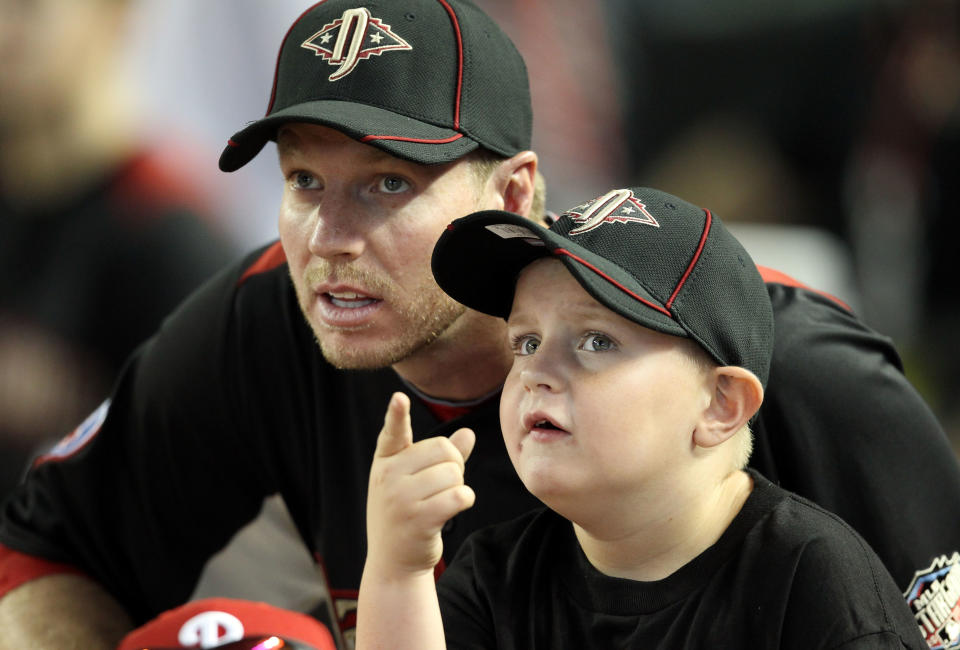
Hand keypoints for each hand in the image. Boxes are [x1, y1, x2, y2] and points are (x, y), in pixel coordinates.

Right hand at [365, 392, 475, 578]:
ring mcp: (401, 498)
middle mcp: (389, 476)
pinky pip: (460, 496)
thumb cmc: (405, 514)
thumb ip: (438, 457)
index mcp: (385, 461)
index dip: (396, 414)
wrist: (393, 562)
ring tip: (441, 501)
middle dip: (453, 465)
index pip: (392, 432)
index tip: (399, 399)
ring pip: (454, 473)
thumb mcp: (412, 482)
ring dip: (459, 486)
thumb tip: (468, 434)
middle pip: (443, 449)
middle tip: (440, 485)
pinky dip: (465, 500)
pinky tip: (452, 509)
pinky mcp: (419, 519)